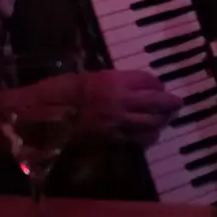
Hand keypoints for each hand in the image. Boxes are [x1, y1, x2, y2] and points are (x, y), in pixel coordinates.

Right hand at [20, 71, 182, 147]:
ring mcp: (117, 121)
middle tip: (177, 104)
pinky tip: (150, 135)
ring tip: (166, 119)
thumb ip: (111, 81)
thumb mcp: (86, 77)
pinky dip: (147, 137)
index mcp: (115, 80)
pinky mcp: (110, 138)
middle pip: (157, 102)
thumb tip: (126, 85)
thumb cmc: (57, 91)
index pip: (149, 81)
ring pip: (151, 122)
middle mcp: (122, 100)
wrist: (38, 115)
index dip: (157, 84)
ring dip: (162, 120)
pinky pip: (137, 139)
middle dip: (170, 103)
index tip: (160, 86)